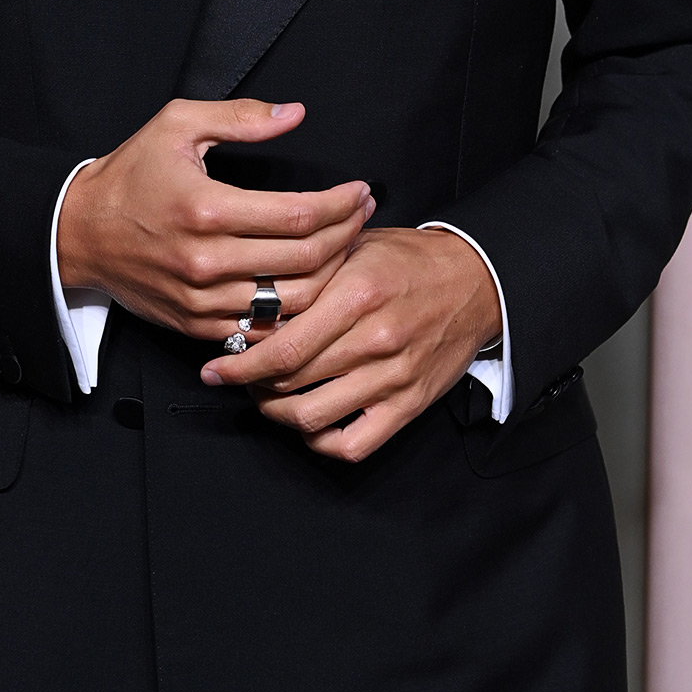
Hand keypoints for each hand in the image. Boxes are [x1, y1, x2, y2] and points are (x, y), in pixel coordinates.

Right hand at [56, 97, 373, 341]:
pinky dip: (295, 310)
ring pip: (292, 301)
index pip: (298, 215)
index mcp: (206, 208)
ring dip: (331, 275)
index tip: (359, 190)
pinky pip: (263, 327)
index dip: (341, 204)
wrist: (78, 233)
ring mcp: (202, 300)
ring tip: (345, 245)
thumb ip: (240, 117)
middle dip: (347, 233)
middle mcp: (207, 260)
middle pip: (305, 259)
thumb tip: (294, 114)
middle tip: (362, 212)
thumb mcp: (177, 124)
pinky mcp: (197, 325)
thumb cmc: (130, 175)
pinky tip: (311, 282)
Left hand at [198, 227, 500, 461]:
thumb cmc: (408, 261)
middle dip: (250, 384)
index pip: (282, 346)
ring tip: (264, 398)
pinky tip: (307, 423)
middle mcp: (374, 339)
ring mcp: (392, 377)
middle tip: (236, 377)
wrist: (475, 281)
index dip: (240, 364)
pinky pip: (354, 444)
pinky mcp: (409, 405)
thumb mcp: (355, 247)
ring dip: (277, 413)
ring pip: (313, 416)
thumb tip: (252, 298)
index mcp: (356, 294)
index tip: (216, 367)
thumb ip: (308, 272)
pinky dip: (321, 441)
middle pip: (290, 382)